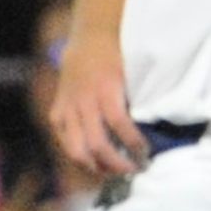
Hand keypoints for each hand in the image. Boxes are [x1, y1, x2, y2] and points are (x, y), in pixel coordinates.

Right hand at [45, 24, 151, 180]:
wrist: (89, 38)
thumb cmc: (118, 56)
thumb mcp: (132, 73)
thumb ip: (137, 100)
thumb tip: (154, 131)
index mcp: (105, 89)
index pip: (120, 126)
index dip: (134, 145)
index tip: (147, 154)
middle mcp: (83, 101)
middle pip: (97, 145)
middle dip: (117, 164)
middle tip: (134, 169)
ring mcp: (66, 109)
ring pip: (77, 151)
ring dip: (97, 167)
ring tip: (114, 172)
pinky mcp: (56, 114)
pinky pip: (65, 143)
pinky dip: (80, 156)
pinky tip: (96, 162)